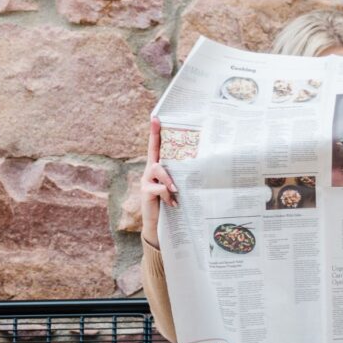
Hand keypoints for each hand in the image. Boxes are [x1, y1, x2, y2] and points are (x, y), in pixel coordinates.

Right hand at [140, 116, 178, 247]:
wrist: (156, 224)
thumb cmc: (168, 204)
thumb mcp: (174, 189)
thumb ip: (178, 178)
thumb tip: (196, 169)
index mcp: (157, 169)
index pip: (155, 147)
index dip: (154, 132)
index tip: (155, 117)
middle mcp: (149, 171)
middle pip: (152, 151)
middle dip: (155, 137)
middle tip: (157, 122)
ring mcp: (146, 181)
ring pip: (157, 169)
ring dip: (169, 178)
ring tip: (176, 189)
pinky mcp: (146, 192)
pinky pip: (159, 189)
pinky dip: (168, 195)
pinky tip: (174, 204)